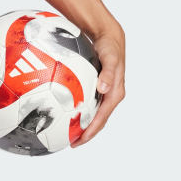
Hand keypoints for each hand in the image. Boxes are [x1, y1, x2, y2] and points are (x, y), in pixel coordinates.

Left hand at [71, 24, 125, 147]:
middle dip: (86, 133)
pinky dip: (78, 107)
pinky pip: (87, 100)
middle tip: (71, 142)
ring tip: (67, 131)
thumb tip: (103, 88)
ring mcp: (103, 91)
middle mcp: (109, 95)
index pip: (102, 118)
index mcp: (115, 94)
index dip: (92, 131)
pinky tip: (65, 108)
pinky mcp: (96, 86)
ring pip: (92, 112)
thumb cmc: (111, 48)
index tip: (79, 140)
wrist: (110, 37)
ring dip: (82, 122)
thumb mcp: (111, 58)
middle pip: (97, 120)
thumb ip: (108, 73)